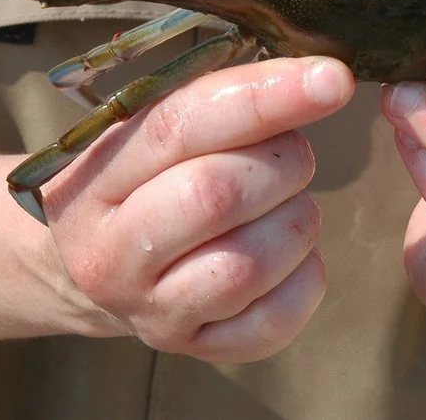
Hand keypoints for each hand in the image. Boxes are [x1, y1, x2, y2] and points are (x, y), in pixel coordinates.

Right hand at [39, 56, 352, 361]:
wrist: (99, 265)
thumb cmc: (143, 177)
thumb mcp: (151, 127)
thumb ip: (218, 99)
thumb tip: (318, 77)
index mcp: (92, 180)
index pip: (180, 126)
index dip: (265, 98)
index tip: (333, 78)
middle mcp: (111, 254)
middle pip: (217, 195)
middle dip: (283, 161)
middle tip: (292, 152)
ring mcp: (151, 311)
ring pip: (251, 262)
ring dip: (297, 217)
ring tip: (286, 200)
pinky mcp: (197, 348)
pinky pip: (277, 318)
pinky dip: (307, 274)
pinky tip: (292, 250)